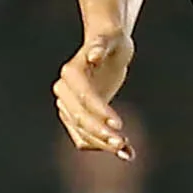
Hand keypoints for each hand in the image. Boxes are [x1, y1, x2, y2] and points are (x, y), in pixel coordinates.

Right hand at [54, 36, 135, 156]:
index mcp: (71, 73)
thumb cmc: (111, 40)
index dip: (100, 112)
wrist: (107, 49)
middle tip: (123, 143)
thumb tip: (93, 55)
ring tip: (127, 152)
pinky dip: (102, 147)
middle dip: (101, 133)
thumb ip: (101, 45)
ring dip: (103, 145)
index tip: (120, 125)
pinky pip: (86, 138)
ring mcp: (68, 107)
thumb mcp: (111, 39)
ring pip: (82, 133)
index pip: (84, 97)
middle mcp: (64, 91)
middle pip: (81, 118)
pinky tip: (126, 153)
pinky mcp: (76, 118)